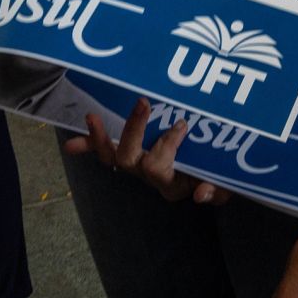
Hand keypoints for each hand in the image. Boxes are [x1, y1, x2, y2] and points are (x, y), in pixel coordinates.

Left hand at [62, 98, 231, 204]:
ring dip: (100, 138)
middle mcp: (149, 176)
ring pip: (112, 157)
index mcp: (171, 184)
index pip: (158, 167)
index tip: (183, 124)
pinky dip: (89, 145)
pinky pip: (104, 152)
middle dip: (134, 130)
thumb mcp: (227, 185)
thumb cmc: (222, 176)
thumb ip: (218, 191)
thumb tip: (201, 194)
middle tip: (144, 103)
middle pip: (130, 160)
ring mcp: (136, 166)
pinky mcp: (128, 153)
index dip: (166, 145)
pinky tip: (71, 144)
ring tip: (91, 116)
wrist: (213, 172)